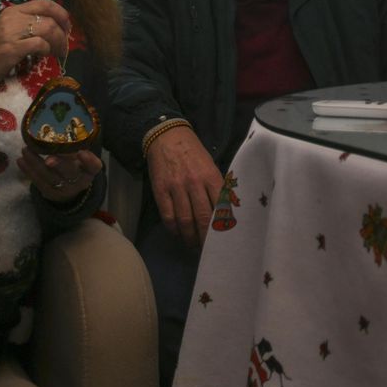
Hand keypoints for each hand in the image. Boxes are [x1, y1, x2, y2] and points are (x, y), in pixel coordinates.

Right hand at [0, 0, 71, 99]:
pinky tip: (43, 57)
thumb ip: (24, 26)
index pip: (45, 3)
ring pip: (48, 29)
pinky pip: (40, 44)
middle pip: (50, 17)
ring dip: (58, 43)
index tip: (67, 26)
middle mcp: (12, 17)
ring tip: (58, 53)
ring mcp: (11, 32)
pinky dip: (47, 50)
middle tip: (64, 46)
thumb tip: (51, 28)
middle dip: (63, 32)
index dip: (61, 13)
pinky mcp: (12, 49)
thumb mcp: (5, 31)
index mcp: (12, 11)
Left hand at [19, 148, 100, 203]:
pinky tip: (21, 161)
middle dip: (59, 164)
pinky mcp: (50, 194)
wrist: (69, 188)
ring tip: (26, 150)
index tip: (81, 153)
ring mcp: (64, 190)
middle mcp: (79, 182)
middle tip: (48, 159)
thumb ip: (75, 146)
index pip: (93, 166)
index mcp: (90, 170)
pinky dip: (28, 171)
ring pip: (49, 176)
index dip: (88, 161)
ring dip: (36, 163)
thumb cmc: (75, 165)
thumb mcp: (81, 157)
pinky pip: (38, 182)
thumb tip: (57, 128)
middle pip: (70, 172)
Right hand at [147, 127, 222, 248]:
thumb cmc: (193, 153)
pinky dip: (173, 229)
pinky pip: (168, 216)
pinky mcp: (161, 190)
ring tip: (193, 245)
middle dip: (206, 238)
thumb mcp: (210, 166)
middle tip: (208, 249)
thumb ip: (217, 187)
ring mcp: (176, 187)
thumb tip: (226, 211)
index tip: (224, 239)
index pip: (220, 207)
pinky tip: (178, 234)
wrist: (167, 136)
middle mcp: (195, 183)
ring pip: (185, 220)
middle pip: (203, 218)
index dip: (222, 227)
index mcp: (211, 176)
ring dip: (189, 238)